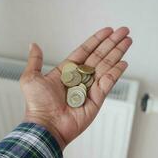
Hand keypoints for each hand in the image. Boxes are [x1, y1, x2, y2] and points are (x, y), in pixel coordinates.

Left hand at [20, 27, 131, 149]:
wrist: (47, 126)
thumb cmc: (37, 105)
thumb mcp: (31, 78)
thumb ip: (35, 61)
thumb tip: (34, 45)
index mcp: (67, 71)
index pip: (85, 51)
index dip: (96, 40)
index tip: (107, 31)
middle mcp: (80, 78)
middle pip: (99, 55)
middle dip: (111, 42)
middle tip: (123, 31)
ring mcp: (89, 87)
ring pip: (106, 65)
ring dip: (117, 52)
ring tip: (127, 41)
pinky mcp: (97, 98)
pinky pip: (109, 82)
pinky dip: (117, 71)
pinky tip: (123, 62)